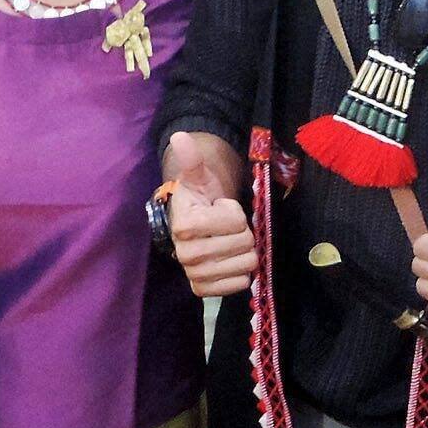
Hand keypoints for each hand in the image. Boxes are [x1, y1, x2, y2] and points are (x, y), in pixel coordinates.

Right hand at [167, 130, 258, 296]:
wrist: (191, 224)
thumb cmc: (199, 199)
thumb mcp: (199, 177)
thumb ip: (192, 159)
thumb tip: (180, 137)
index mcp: (185, 225)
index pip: (236, 221)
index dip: (234, 212)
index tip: (219, 208)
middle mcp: (187, 254)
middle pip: (245, 243)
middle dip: (242, 232)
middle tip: (226, 228)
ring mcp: (195, 275)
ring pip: (247, 264)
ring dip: (242, 251)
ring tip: (226, 242)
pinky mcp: (203, 290)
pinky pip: (240, 284)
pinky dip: (239, 272)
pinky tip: (226, 261)